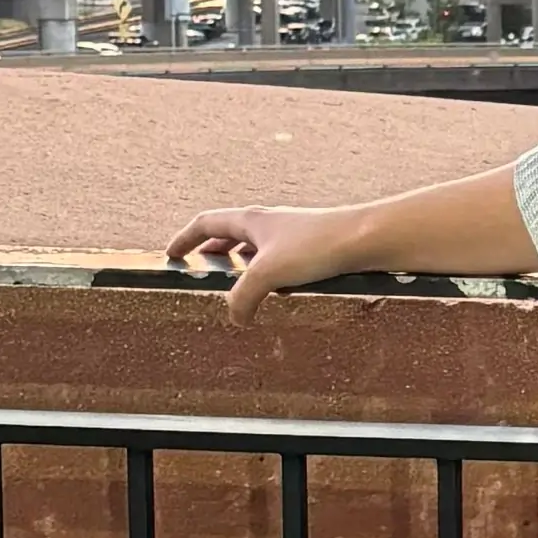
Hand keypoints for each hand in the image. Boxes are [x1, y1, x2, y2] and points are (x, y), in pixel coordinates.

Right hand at [163, 200, 366, 316]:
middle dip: (213, 252)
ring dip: (242, 266)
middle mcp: (270, 223)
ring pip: (256, 249)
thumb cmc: (317, 245)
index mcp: (251, 220)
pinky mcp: (312, 249)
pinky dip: (269, 277)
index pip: (206, 223)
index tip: (171, 253)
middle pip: (231, 234)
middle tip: (202, 271)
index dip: (184, 238)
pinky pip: (280, 262)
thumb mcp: (268, 273)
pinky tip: (275, 294)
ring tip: (237, 289)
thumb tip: (235, 318)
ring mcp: (292, 235)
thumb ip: (243, 297)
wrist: (367, 239)